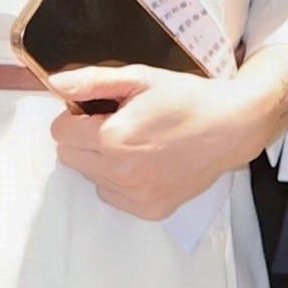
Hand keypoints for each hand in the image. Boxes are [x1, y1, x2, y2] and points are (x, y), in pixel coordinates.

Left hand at [47, 61, 287, 220]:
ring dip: (102, 161)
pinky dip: (121, 181)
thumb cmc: (187, 99)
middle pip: (69, 157)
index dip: (77, 116)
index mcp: (113, 138)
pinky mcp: (150, 210)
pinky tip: (147, 162)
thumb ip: (92, 81)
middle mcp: (121, 173)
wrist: (232, 127)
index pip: (59, 132)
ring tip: (137, 142)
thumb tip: (55, 84)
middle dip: (85, 139)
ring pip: (90, 177)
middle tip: (120, 124)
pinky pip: (113, 196)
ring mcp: (136, 195)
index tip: (101, 110)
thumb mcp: (140, 78)